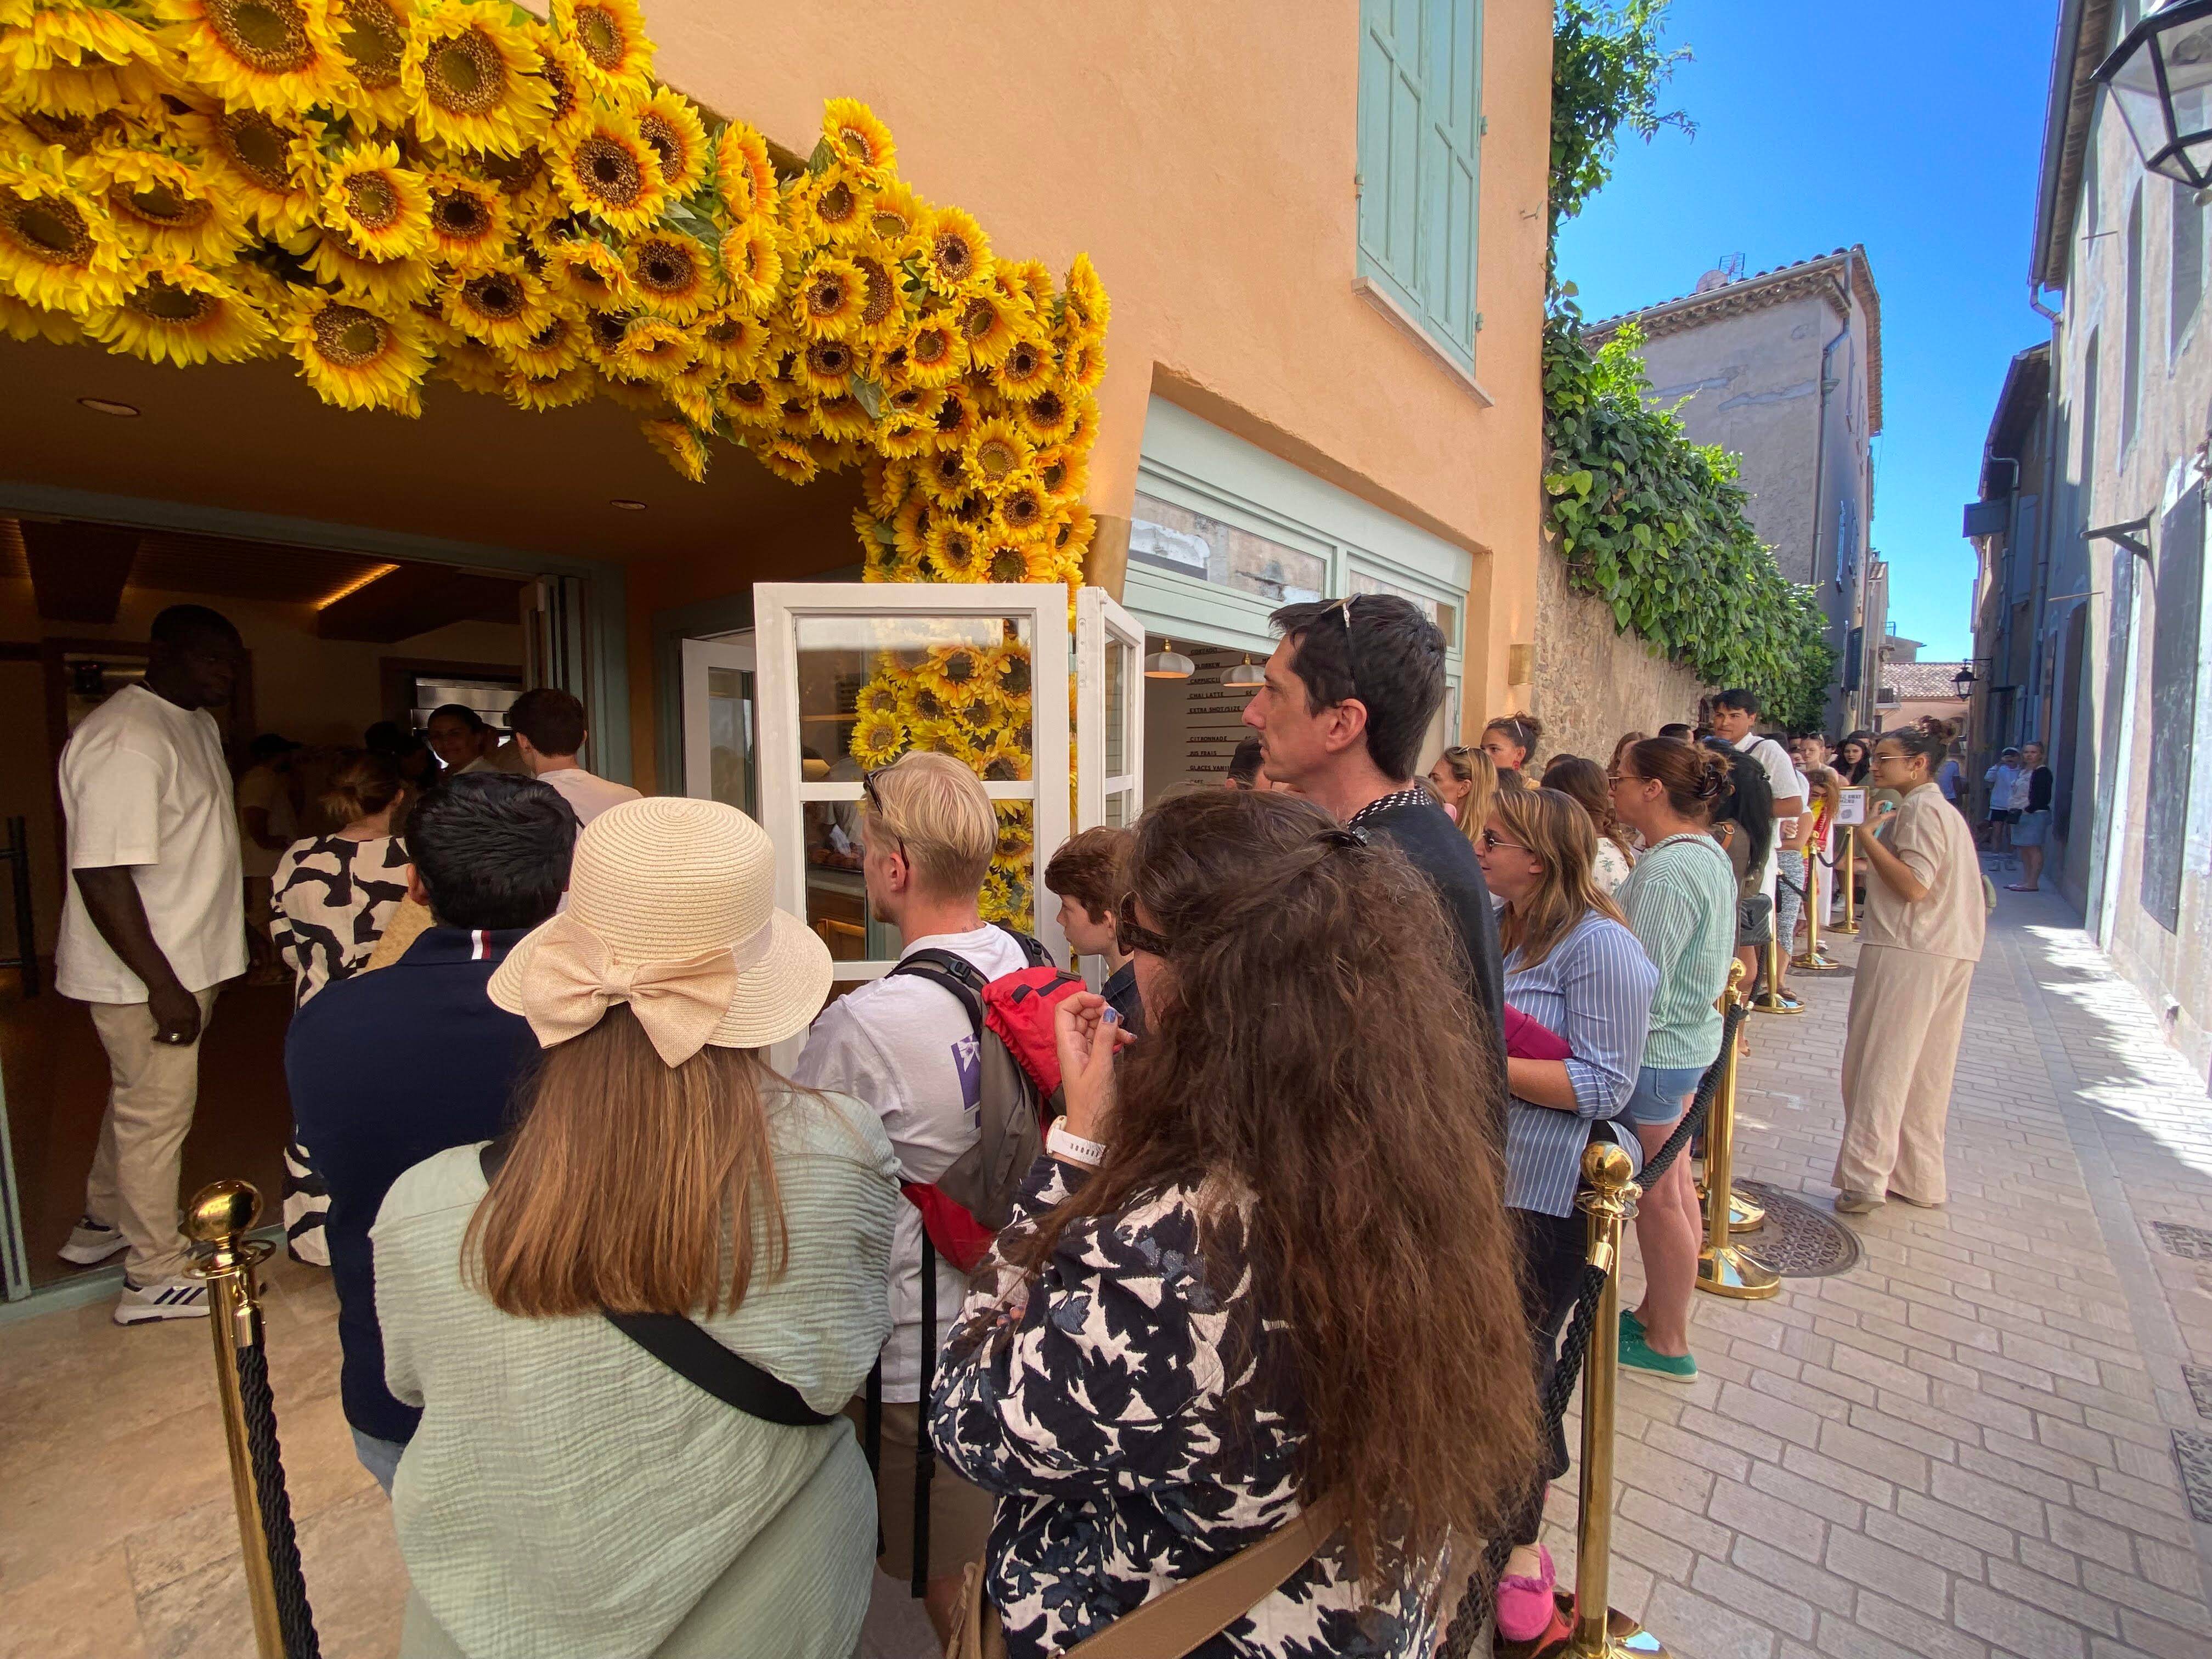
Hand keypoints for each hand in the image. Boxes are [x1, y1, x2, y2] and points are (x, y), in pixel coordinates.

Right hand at [148, 982, 200, 1046]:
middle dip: (180, 1042)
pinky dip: (159, 1038)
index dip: (190, 1037)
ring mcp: (178, 1022)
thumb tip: (189, 1020)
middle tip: (173, 1044)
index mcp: (196, 1014)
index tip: (184, 1040)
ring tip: (161, 1040)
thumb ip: (190, 1012)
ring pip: (175, 1038)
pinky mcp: (166, 1022)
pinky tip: (154, 1038)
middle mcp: (189, 1020)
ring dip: (168, 1041)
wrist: (165, 986)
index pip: (196, 1030)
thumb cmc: (175, 990)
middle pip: (187, 1037)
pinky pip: (164, 1035)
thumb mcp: (190, 1001)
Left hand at [1054, 991, 1132, 1139]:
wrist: (1091, 1131)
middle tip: (1117, 1017)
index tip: (1102, 1001)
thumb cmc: (1091, 1104)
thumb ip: (1104, 1038)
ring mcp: (1084, 1052)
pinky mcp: (1095, 1060)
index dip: (1081, 999)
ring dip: (1110, 1024)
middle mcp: (1073, 1045)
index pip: (1064, 1009)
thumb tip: (1109, 1012)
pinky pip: (1103, 1040)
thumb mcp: (1100, 1068)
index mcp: (1066, 1045)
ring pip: (1094, 1026)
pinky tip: (1128, 1041)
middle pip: (1081, 1014)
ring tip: (1126, 1032)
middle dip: (1100, 1010)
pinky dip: (1115, 1037)